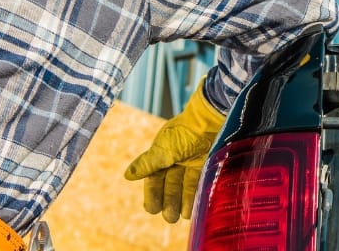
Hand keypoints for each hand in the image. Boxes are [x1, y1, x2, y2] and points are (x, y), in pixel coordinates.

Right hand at [124, 80, 224, 222]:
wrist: (210, 120)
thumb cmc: (183, 133)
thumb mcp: (163, 150)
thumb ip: (148, 164)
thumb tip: (127, 176)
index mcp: (161, 154)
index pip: (154, 178)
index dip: (152, 193)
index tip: (151, 209)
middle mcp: (175, 160)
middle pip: (169, 185)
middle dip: (168, 201)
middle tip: (168, 217)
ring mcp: (191, 163)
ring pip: (184, 187)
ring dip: (181, 202)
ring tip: (180, 216)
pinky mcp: (205, 165)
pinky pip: (198, 184)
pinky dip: (195, 196)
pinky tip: (193, 209)